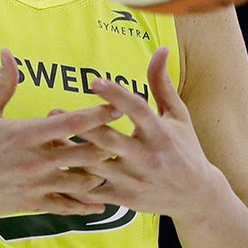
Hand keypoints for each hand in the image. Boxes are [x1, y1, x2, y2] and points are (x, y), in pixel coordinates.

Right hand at [0, 49, 121, 219]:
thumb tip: (8, 52)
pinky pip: (67, 207)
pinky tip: (100, 202)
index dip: (99, 114)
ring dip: (99, 173)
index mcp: (26, 133)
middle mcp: (36, 161)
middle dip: (107, 145)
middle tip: (121, 137)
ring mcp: (36, 185)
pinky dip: (87, 205)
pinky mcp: (32, 204)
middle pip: (87, 153)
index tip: (118, 106)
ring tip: (112, 165)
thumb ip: (3, 83)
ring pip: (83, 182)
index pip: (72, 123)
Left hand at [64, 46, 221, 217]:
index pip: (137, 110)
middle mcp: (147, 157)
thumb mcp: (178, 116)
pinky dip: (74, 181)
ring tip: (49, 138)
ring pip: (95, 166)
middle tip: (55, 112)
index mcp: (160, 134)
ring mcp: (134, 180)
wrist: (197, 197)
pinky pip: (93, 190)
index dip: (116, 95)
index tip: (94, 81)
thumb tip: (161, 48)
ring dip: (71, 153)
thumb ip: (162, 84)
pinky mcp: (125, 199)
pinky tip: (57, 168)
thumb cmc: (185, 149)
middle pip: (109, 140)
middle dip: (81, 126)